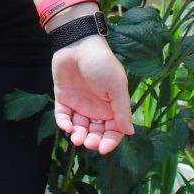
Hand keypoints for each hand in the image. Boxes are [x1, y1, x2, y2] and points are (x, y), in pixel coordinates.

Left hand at [52, 36, 133, 153]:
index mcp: (112, 105)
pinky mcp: (63, 98)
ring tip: (76, 138)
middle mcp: (96, 107)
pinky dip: (64, 124)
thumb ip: (122, 110)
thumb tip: (130, 132)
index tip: (103, 149)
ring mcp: (79, 103)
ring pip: (79, 127)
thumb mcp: (116, 86)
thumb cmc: (101, 62)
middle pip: (96, 132)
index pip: (113, 130)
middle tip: (88, 143)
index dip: (110, 141)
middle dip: (93, 140)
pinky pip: (63, 116)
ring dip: (78, 135)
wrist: (77, 44)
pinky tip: (66, 127)